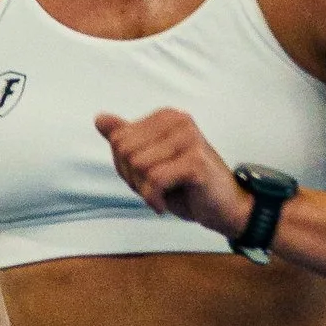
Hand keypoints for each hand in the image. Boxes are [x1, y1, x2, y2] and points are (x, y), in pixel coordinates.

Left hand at [94, 109, 253, 240]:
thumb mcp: (151, 162)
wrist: (226, 208)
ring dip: (144, 191)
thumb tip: (99, 118)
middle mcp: (179, 121)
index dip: (124, 167)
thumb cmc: (187, 187)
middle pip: (125, 151)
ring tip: (162, 195)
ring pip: (138, 166)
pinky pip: (155, 181)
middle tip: (154, 190)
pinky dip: (154, 199)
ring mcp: (189, 139)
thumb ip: (127, 139)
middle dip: (132, 179)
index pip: (118, 139)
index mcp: (166, 117)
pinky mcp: (196, 162)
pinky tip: (165, 205)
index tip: (147, 179)